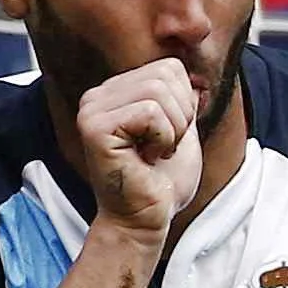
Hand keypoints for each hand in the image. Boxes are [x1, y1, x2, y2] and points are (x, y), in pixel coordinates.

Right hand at [76, 60, 202, 236]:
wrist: (146, 219)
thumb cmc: (162, 182)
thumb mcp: (182, 132)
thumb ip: (183, 102)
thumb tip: (195, 79)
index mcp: (116, 92)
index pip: (169, 68)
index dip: (185, 105)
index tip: (169, 137)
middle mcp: (98, 95)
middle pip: (166, 75)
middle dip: (181, 117)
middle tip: (162, 147)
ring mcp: (92, 109)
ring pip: (159, 91)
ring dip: (173, 130)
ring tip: (154, 153)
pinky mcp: (95, 127)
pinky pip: (151, 112)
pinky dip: (163, 139)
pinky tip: (146, 158)